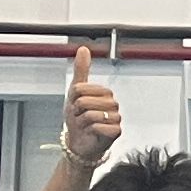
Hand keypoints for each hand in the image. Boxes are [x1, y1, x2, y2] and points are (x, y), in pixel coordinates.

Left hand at [56, 46, 119, 166]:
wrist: (79, 142)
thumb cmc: (79, 118)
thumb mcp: (75, 93)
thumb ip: (81, 70)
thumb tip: (84, 49)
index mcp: (105, 93)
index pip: (81, 89)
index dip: (73, 98)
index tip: (76, 105)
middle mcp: (113, 104)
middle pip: (85, 101)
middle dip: (77, 111)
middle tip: (80, 117)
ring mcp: (116, 118)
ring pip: (91, 114)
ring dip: (82, 122)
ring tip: (85, 125)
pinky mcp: (116, 132)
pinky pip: (98, 127)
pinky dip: (89, 131)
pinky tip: (91, 133)